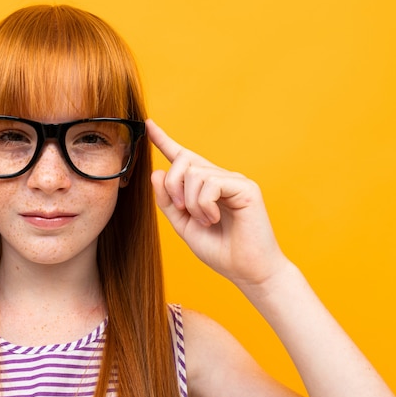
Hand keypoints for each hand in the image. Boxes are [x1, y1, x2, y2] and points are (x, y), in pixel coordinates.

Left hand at [148, 119, 289, 286]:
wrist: (247, 271)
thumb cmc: (220, 250)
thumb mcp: (184, 226)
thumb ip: (169, 201)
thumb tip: (157, 172)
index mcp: (205, 186)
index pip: (183, 157)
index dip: (164, 141)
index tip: (148, 125)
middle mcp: (220, 177)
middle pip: (183, 161)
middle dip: (173, 185)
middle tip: (183, 210)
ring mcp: (234, 180)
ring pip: (195, 173)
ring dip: (192, 203)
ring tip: (205, 221)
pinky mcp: (246, 187)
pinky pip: (211, 183)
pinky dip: (204, 205)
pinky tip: (214, 219)